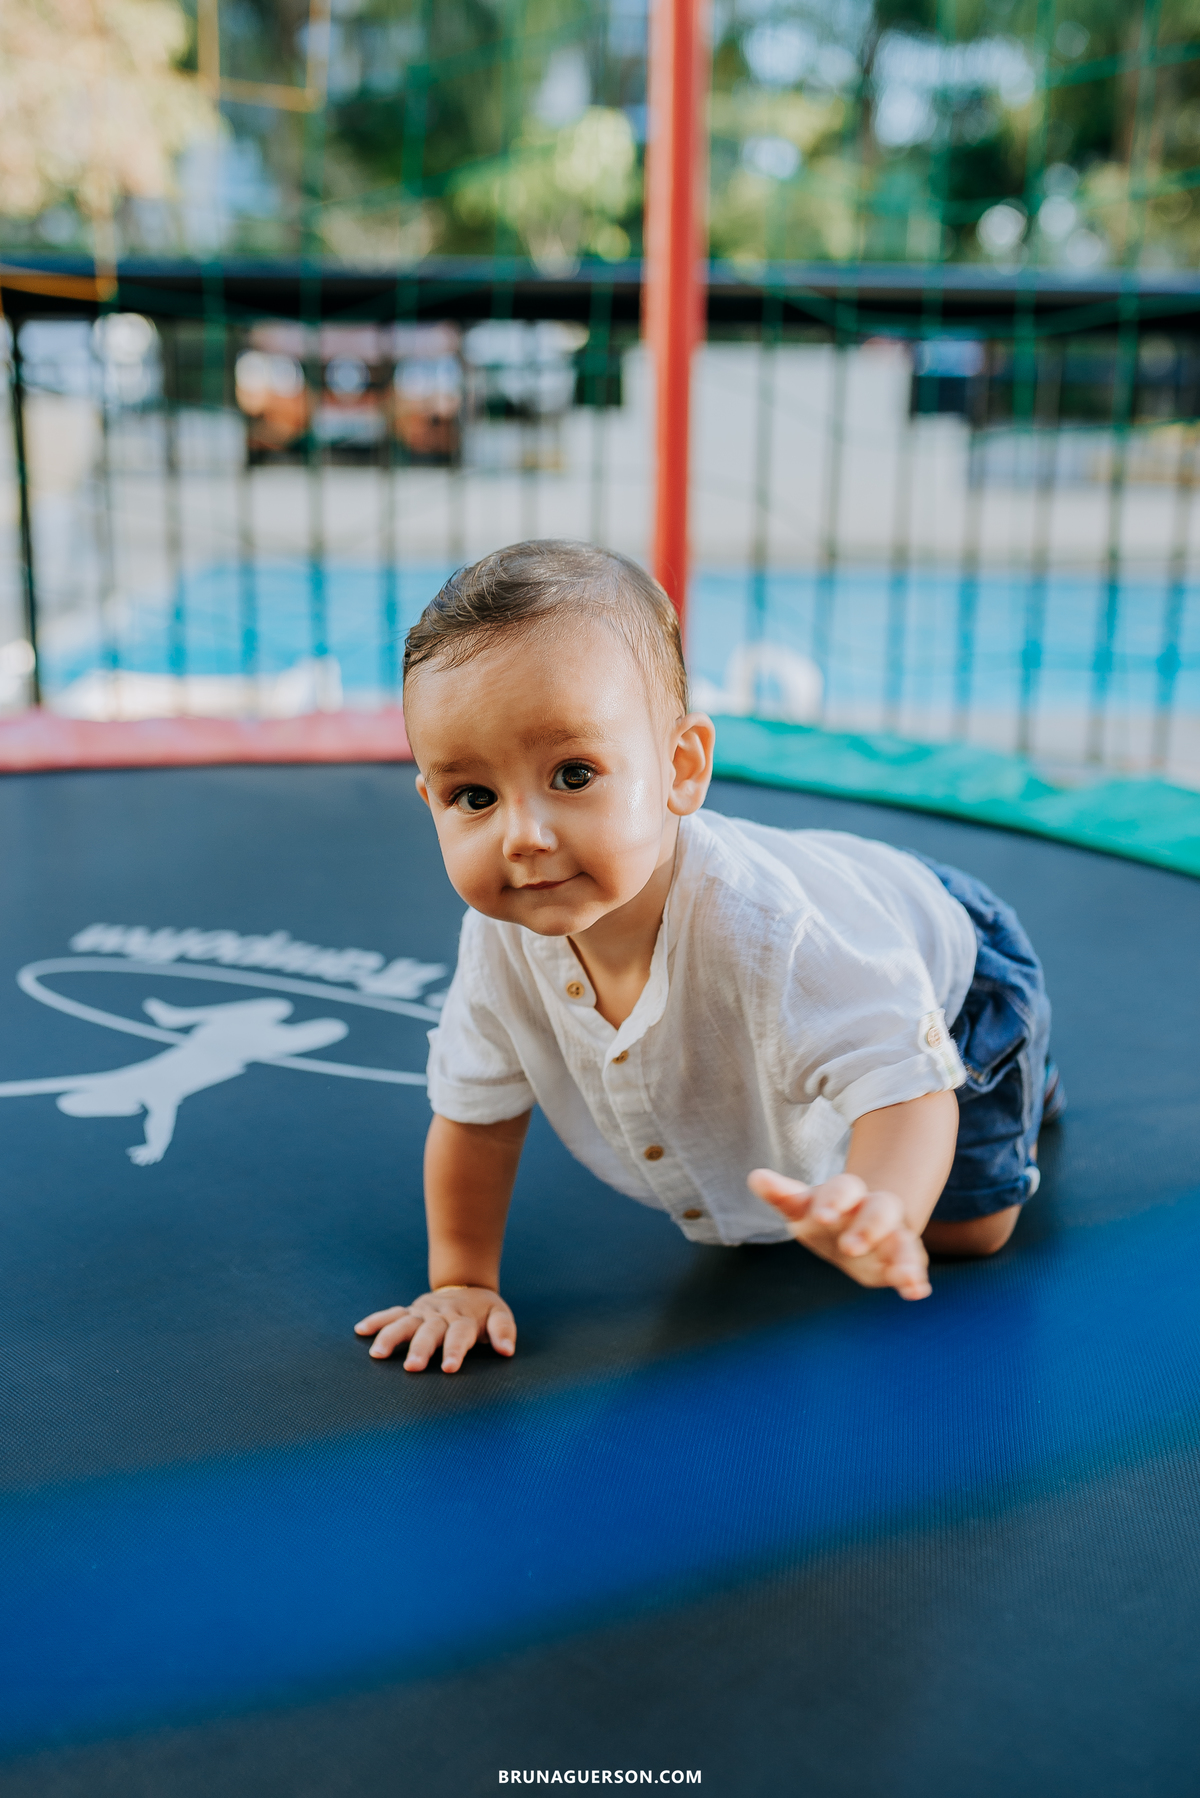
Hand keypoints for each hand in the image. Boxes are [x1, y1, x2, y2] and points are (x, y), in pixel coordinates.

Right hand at [354, 1287, 515, 1372]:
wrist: (467, 1285)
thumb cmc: (484, 1311)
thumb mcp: (500, 1315)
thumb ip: (504, 1331)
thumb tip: (507, 1350)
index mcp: (464, 1319)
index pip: (459, 1335)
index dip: (454, 1350)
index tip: (448, 1368)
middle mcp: (441, 1316)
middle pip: (429, 1332)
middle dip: (420, 1349)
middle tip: (412, 1368)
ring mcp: (423, 1313)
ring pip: (405, 1323)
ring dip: (391, 1337)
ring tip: (377, 1354)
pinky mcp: (410, 1311)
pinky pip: (391, 1314)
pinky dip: (376, 1321)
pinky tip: (360, 1331)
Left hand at [748, 1168, 931, 1300]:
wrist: (853, 1229)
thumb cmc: (823, 1215)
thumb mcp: (800, 1206)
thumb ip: (781, 1194)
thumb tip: (755, 1176)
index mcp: (847, 1194)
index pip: (845, 1187)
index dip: (834, 1200)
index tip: (820, 1216)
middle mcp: (873, 1211)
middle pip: (880, 1209)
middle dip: (868, 1227)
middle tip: (849, 1248)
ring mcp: (891, 1235)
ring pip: (903, 1239)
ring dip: (904, 1256)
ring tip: (903, 1276)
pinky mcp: (900, 1260)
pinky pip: (914, 1266)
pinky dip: (916, 1278)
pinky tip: (917, 1292)